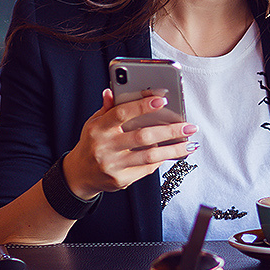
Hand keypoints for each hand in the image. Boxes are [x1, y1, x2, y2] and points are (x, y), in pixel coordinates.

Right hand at [61, 89, 197, 200]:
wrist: (79, 175)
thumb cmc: (92, 142)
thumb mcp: (94, 123)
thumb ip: (108, 108)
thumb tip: (113, 90)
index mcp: (98, 128)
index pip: (122, 114)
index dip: (142, 106)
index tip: (163, 100)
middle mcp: (104, 147)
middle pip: (143, 137)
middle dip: (170, 131)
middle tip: (189, 126)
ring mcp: (113, 165)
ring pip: (150, 156)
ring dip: (174, 150)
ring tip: (190, 144)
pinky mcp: (121, 180)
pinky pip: (147, 168)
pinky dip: (162, 160)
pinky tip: (173, 153)